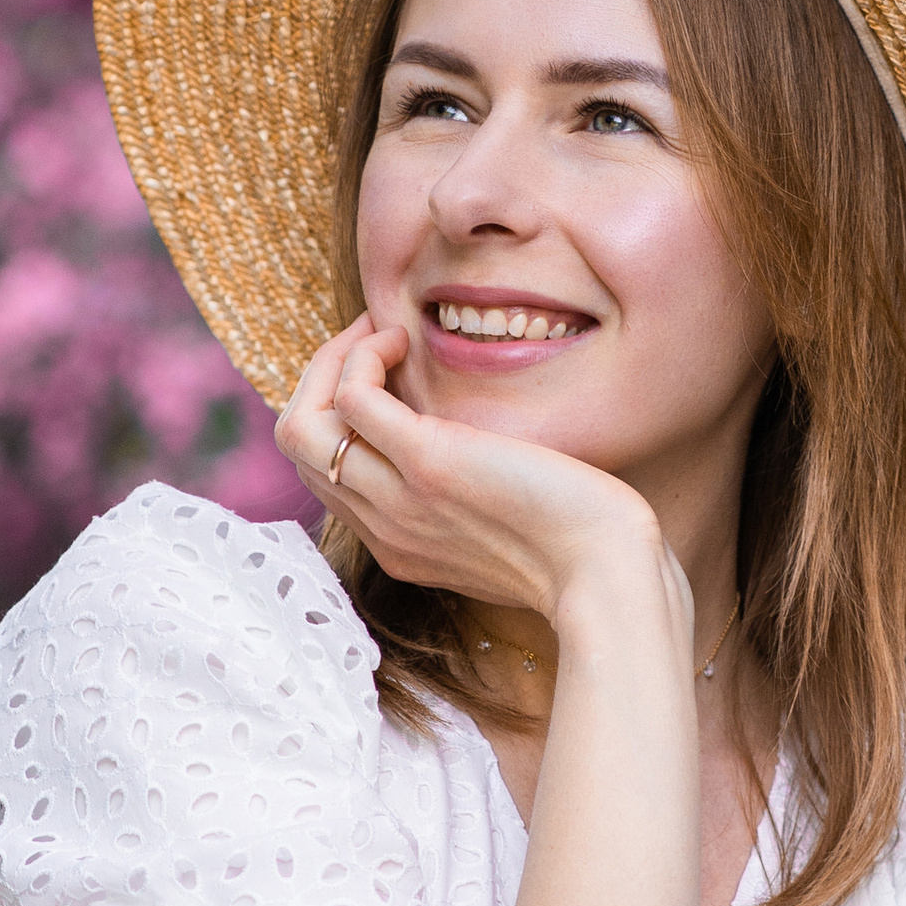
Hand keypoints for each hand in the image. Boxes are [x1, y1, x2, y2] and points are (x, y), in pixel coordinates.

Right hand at [277, 315, 677, 628]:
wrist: (607, 571)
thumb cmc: (576, 545)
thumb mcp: (500, 529)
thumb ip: (464, 501)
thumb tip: (466, 450)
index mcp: (396, 544)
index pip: (321, 472)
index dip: (334, 410)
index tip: (379, 370)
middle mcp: (383, 527)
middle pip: (298, 447)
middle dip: (321, 377)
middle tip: (371, 341)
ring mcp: (398, 498)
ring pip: (302, 425)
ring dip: (333, 360)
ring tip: (382, 335)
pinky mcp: (428, 463)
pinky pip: (352, 399)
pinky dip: (363, 357)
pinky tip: (404, 341)